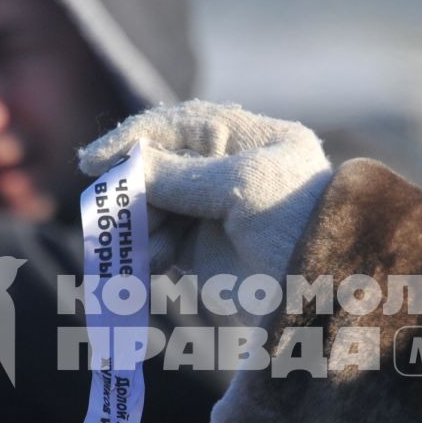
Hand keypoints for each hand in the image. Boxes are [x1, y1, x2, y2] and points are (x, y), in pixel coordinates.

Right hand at [77, 102, 332, 310]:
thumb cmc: (296, 228)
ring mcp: (212, 211)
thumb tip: (126, 168)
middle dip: (134, 188)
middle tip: (113, 210)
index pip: (180, 124)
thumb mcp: (241, 188)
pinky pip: (158, 242)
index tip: (94, 161)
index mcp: (250, 138)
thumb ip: (180, 175)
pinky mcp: (200, 252)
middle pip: (158, 166)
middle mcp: (228, 170)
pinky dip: (149, 250)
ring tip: (148, 246)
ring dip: (140, 224)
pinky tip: (156, 263)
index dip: (134, 138)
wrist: (327, 297)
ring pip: (152, 206)